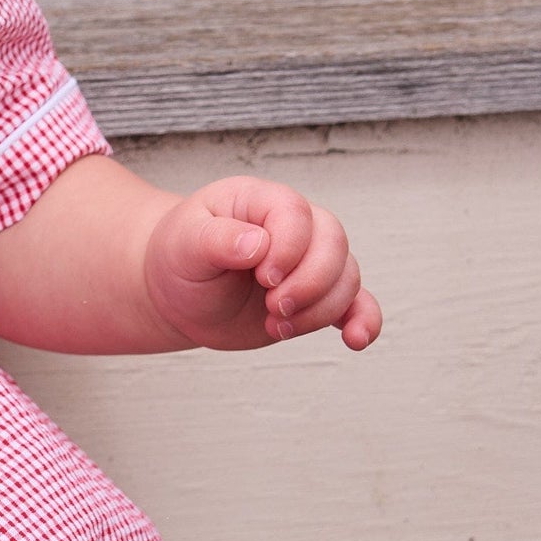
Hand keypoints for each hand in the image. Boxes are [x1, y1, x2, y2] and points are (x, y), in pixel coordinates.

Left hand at [144, 178, 381, 352]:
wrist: (176, 294)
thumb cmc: (178, 259)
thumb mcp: (184, 244)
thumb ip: (217, 239)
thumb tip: (258, 245)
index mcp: (261, 201)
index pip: (296, 214)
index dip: (289, 248)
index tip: (263, 278)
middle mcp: (294, 227)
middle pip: (333, 244)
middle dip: (309, 283)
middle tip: (272, 308)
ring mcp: (309, 262)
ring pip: (345, 277)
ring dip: (319, 309)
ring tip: (275, 327)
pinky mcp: (315, 297)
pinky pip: (355, 303)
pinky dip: (363, 321)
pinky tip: (356, 339)